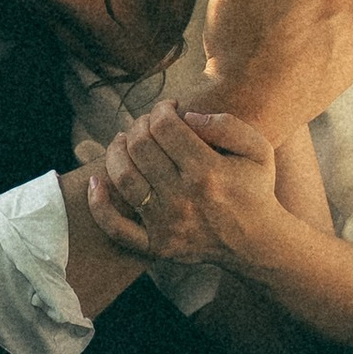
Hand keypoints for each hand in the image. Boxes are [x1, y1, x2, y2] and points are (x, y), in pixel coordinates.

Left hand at [83, 105, 282, 266]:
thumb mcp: (258, 149)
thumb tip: (187, 116)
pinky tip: (95, 182)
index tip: (168, 108)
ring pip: (123, 179)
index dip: (161, 109)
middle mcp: (184, 198)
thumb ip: (227, 124)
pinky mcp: (156, 245)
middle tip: (147, 124)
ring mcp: (167, 224)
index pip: (166, 127)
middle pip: (140, 147)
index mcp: (208, 171)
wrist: (256, 243)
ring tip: (123, 141)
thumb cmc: (255, 189)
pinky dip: (98, 205)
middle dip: (139, 126)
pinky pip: (116, 228)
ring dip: (115, 152)